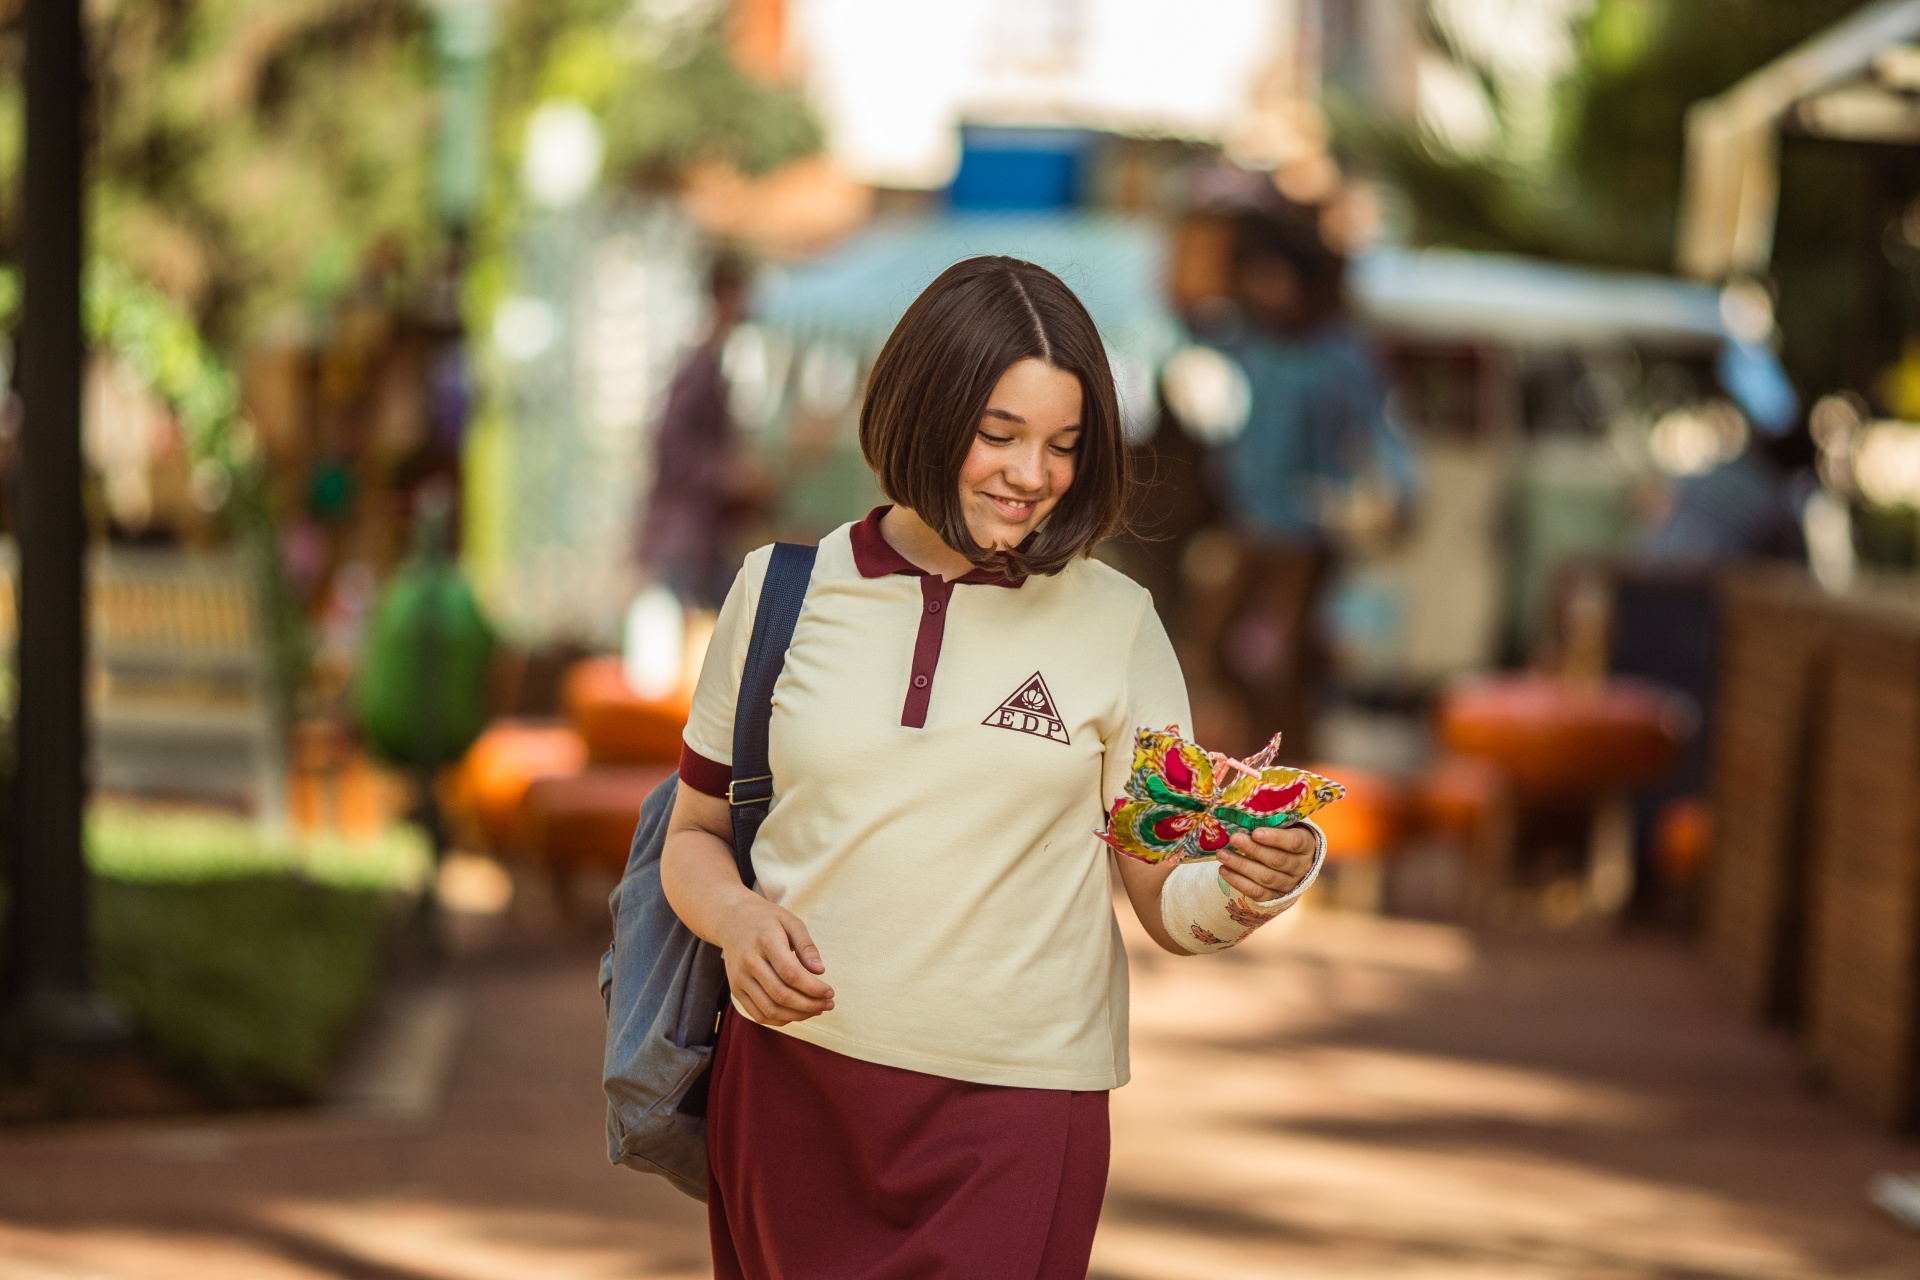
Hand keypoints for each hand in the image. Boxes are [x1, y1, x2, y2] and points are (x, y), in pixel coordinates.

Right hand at [717, 896, 834, 1025]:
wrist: (731, 919)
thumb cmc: (766, 919)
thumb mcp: (790, 921)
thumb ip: (806, 946)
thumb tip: (820, 971)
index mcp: (765, 942)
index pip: (791, 974)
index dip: (813, 988)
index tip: (830, 992)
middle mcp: (749, 962)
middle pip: (781, 995)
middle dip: (809, 1005)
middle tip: (828, 1004)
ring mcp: (739, 978)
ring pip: (770, 1009)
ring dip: (797, 1015)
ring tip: (816, 1010)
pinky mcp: (735, 990)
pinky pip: (757, 1014)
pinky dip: (779, 1020)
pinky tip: (796, 1013)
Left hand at [1218, 824, 1317, 901]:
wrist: (1291, 860)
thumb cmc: (1283, 835)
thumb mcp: (1285, 825)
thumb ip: (1271, 821)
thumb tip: (1244, 815)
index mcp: (1307, 845)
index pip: (1294, 842)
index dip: (1275, 838)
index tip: (1255, 832)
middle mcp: (1301, 867)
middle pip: (1277, 860)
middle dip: (1253, 850)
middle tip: (1233, 838)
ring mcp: (1289, 884)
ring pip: (1265, 878)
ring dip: (1241, 866)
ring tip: (1222, 854)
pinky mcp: (1275, 897)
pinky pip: (1257, 892)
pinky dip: (1238, 882)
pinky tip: (1223, 870)